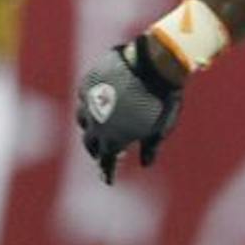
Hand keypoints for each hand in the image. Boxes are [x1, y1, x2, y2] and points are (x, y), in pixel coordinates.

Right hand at [76, 35, 183, 183]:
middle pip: (90, 141)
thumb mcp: (161, 128)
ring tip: (98, 130)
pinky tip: (98, 104)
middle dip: (96, 150)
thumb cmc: (162, 101)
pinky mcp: (89, 81)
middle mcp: (95, 122)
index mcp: (112, 138)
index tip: (108, 180)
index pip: (105, 160)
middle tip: (102, 154)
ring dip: (90, 127)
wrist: (154, 64)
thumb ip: (151, 147)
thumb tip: (146, 164)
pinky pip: (84, 97)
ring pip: (82, 119)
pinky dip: (90, 104)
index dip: (107, 171)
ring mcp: (88, 100)